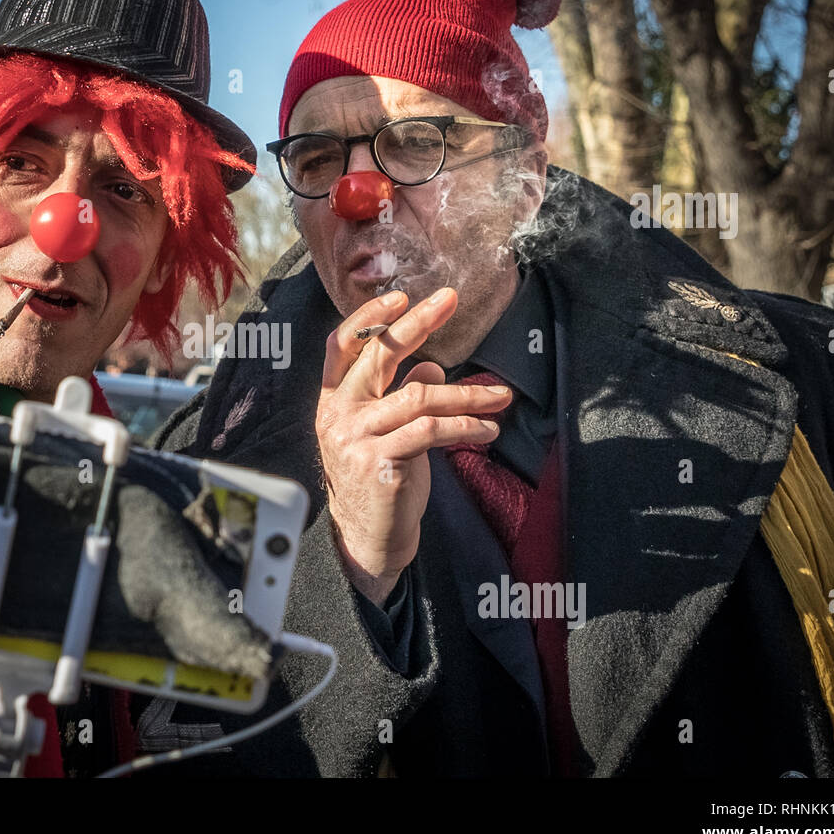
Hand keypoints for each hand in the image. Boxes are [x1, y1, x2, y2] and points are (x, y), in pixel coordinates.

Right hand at [316, 288, 512, 605]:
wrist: (368, 537)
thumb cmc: (379, 478)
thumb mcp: (386, 430)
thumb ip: (401, 394)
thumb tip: (429, 366)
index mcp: (332, 399)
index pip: (343, 344)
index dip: (369, 316)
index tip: (403, 296)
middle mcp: (337, 414)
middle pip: (378, 355)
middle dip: (417, 322)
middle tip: (449, 299)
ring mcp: (355, 438)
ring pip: (419, 397)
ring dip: (467, 395)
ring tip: (500, 398)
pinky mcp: (380, 463)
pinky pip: (430, 432)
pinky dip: (466, 428)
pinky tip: (488, 430)